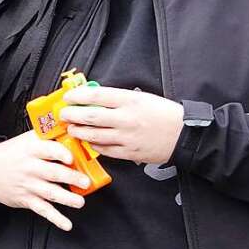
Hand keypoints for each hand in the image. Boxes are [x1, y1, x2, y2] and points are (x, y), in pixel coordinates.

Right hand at [0, 131, 89, 230]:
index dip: (60, 153)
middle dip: (71, 177)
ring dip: (67, 198)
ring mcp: (28, 184)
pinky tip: (66, 224)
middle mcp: (30, 167)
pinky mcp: (27, 199)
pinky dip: (55, 218)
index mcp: (30, 149)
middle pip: (52, 172)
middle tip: (85, 181)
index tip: (71, 157)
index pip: (47, 149)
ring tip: (80, 202)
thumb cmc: (9, 153)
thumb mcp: (24, 140)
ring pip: (50, 192)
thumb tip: (72, 133)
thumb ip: (46, 137)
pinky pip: (43, 210)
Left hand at [61, 86, 183, 164]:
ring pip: (94, 135)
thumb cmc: (163, 113)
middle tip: (64, 114)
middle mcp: (127, 119)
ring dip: (78, 131)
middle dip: (71, 115)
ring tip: (72, 128)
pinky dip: (94, 145)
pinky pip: (105, 150)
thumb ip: (117, 98)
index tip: (68, 97)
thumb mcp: (141, 97)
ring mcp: (127, 138)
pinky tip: (89, 140)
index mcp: (130, 100)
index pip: (96, 96)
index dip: (77, 96)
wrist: (185, 135)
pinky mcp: (130, 153)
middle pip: (90, 116)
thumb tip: (92, 97)